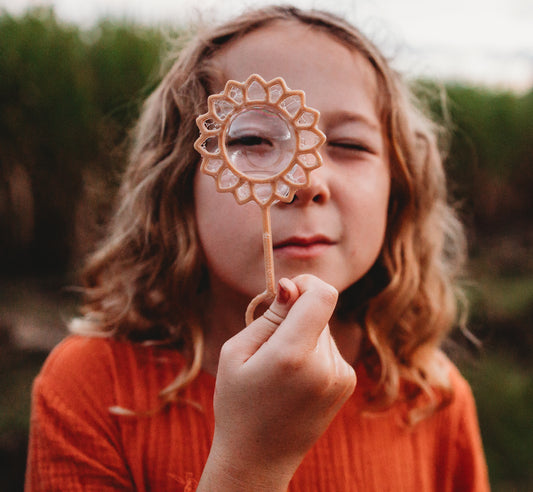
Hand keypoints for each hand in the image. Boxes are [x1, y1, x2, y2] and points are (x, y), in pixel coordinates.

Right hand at [198, 274, 356, 490]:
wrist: (259, 458)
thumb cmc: (237, 403)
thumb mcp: (237, 353)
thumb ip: (269, 316)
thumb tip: (293, 286)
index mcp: (293, 356)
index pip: (322, 295)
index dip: (306, 284)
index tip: (287, 292)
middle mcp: (325, 366)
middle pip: (319, 311)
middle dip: (296, 314)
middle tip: (270, 343)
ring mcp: (340, 376)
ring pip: (324, 329)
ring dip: (304, 335)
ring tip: (281, 368)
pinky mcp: (347, 383)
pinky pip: (329, 347)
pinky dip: (313, 351)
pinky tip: (296, 378)